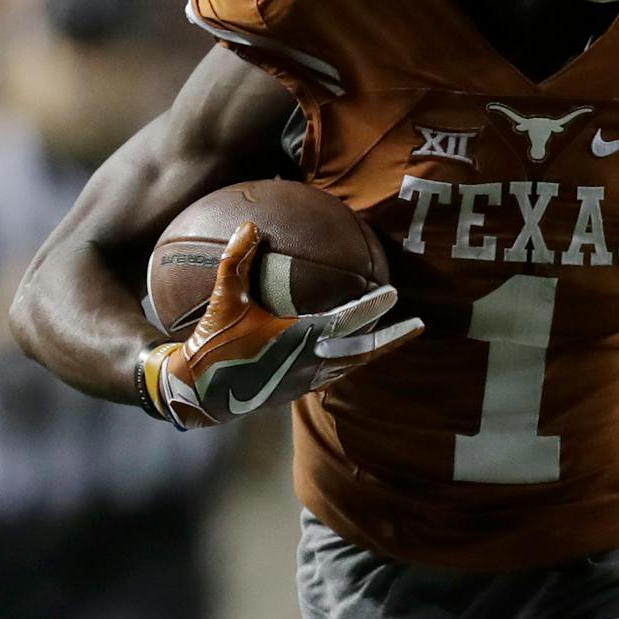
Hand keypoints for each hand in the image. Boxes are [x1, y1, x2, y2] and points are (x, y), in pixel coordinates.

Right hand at [145, 221, 421, 427]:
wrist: (198, 392)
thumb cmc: (213, 342)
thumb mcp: (223, 298)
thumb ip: (237, 261)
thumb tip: (250, 225)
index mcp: (298, 338)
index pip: (348, 321)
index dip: (373, 307)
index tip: (395, 294)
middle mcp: (310, 362)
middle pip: (364, 350)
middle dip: (393, 338)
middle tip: (419, 325)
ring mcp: (307, 380)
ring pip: (353, 365)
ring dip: (377, 351)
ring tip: (397, 338)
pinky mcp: (299, 391)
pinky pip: (336, 374)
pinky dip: (353, 361)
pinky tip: (359, 352)